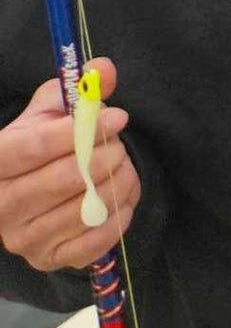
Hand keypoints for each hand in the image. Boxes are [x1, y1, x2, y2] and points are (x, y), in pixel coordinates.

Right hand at [0, 60, 139, 271]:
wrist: (36, 192)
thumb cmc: (43, 146)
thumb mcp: (53, 112)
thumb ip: (79, 89)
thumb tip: (103, 68)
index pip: (33, 147)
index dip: (80, 130)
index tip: (116, 116)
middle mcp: (1, 206)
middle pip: (67, 178)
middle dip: (107, 155)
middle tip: (119, 146)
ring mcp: (23, 238)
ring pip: (88, 206)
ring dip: (119, 181)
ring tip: (122, 167)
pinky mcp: (50, 259)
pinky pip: (99, 239)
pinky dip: (121, 213)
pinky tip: (121, 197)